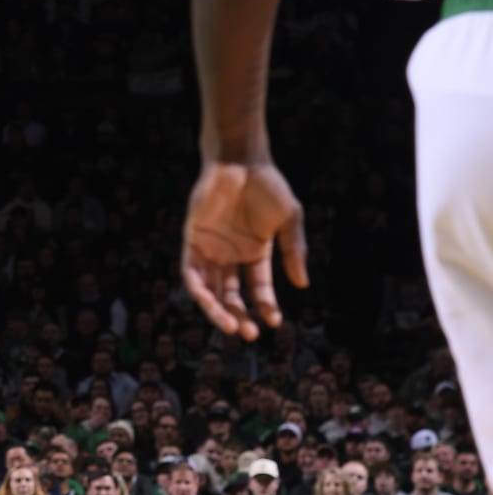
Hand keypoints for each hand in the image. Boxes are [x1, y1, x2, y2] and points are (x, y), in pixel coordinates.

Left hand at [181, 159, 308, 341]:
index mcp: (255, 253)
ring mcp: (211, 250)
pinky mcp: (192, 241)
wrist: (240, 161)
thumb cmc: (268, 186)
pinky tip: (209, 302)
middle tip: (249, 333)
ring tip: (231, 326)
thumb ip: (294, 251)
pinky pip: (191, 272)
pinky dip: (199, 288)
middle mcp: (231, 256)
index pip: (259, 289)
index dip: (266, 306)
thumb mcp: (289, 220)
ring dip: (218, 310)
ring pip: (211, 289)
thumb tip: (303, 285)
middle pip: (232, 295)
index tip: (275, 321)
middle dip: (240, 315)